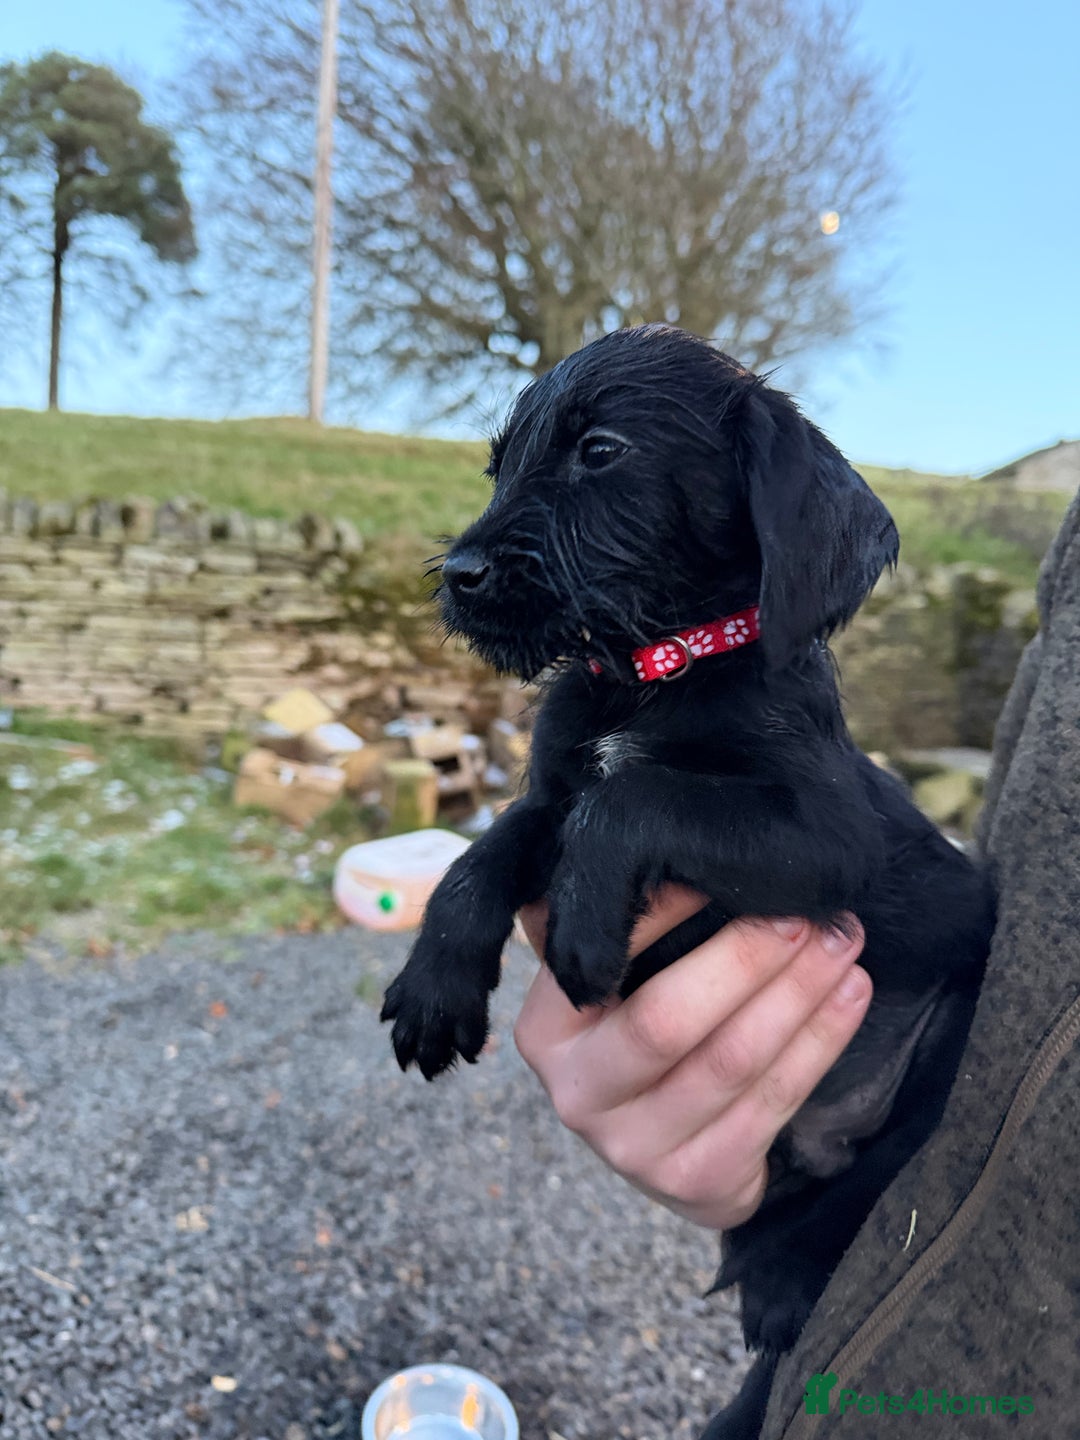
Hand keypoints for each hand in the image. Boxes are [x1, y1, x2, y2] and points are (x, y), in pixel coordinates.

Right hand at [514, 887, 870, 1230]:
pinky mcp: (696, 1183)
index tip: (724, 867)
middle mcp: (577, 1094)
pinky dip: (820, 1041)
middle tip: (805, 912)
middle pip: (668, 1020)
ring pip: (732, 1061)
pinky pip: (772, 1104)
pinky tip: (850, 994)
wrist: (666, 1144)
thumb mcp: (613, 977)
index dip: (666, 910)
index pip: (607, 958)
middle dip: (746, 958)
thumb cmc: (640, 1029)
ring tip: (841, 940)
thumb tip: (657, 841)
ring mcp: (633, 1150)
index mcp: (546, 1029)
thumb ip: (617, 921)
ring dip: (797, 994)